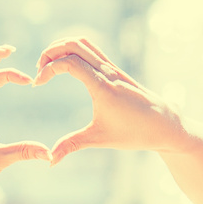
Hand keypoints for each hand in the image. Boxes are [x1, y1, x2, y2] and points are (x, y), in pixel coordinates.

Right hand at [35, 37, 185, 162]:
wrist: (164, 125)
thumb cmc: (135, 133)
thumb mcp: (100, 139)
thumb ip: (71, 146)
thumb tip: (49, 161)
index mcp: (102, 86)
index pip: (69, 62)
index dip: (48, 69)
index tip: (38, 84)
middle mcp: (107, 71)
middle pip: (74, 44)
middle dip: (51, 51)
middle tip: (39, 70)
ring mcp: (112, 68)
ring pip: (84, 42)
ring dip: (62, 47)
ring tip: (49, 66)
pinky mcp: (115, 70)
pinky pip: (92, 49)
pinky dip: (74, 50)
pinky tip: (66, 66)